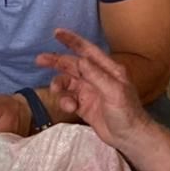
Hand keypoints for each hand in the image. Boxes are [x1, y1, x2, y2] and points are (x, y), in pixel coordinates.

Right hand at [36, 28, 151, 150]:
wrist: (129, 138)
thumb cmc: (127, 113)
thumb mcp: (114, 91)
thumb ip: (96, 75)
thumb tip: (80, 60)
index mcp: (107, 69)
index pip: (87, 51)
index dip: (72, 41)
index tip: (57, 33)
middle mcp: (97, 78)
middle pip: (72, 65)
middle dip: (56, 62)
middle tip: (39, 60)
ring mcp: (89, 92)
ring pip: (67, 82)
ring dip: (59, 85)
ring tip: (56, 91)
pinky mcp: (83, 106)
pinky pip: (68, 98)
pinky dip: (65, 101)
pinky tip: (70, 108)